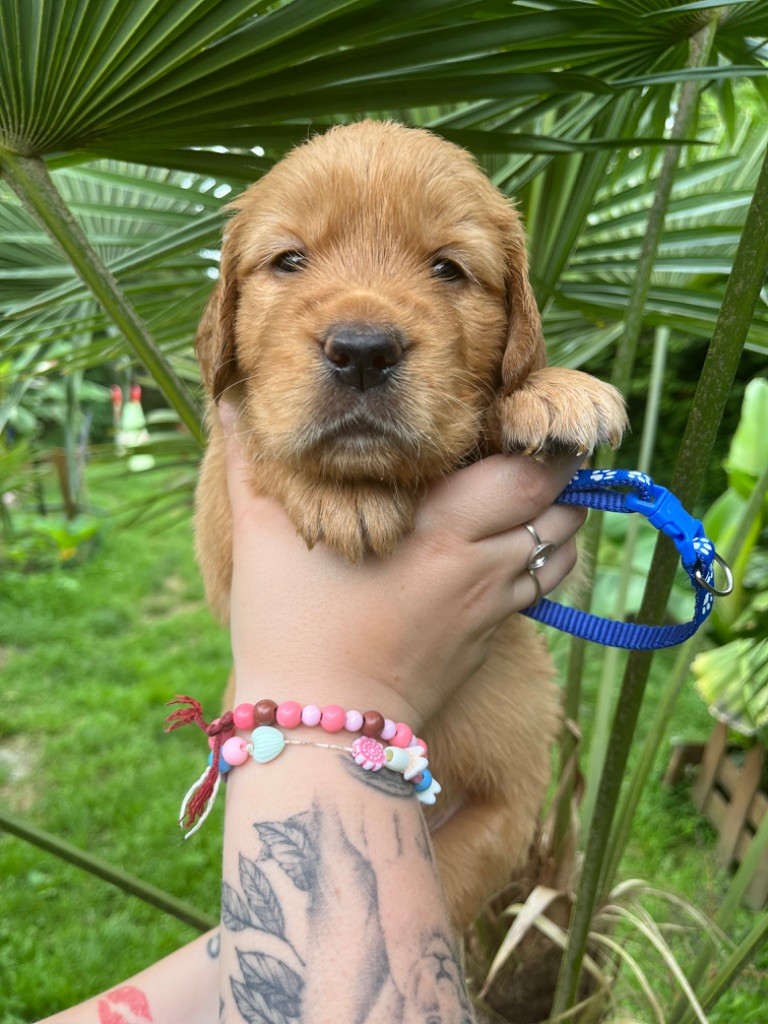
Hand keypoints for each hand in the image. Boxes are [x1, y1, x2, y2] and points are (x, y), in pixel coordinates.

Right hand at [221, 403, 584, 730]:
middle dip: (566, 480)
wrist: (322, 733)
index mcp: (438, 530)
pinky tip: (512, 551)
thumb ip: (251, 465)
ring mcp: (487, 610)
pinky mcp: (485, 644)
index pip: (524, 478)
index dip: (545, 447)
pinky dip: (539, 564)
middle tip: (553, 453)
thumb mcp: (261, 538)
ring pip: (556, 555)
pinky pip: (533, 592)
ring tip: (542, 497)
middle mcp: (478, 567)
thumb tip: (225, 402)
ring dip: (559, 523)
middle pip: (558, 513)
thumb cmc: (289, 628)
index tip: (537, 422)